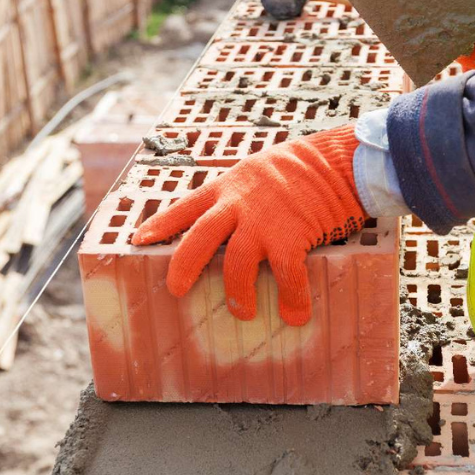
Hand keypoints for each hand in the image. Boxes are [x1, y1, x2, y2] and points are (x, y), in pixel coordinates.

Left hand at [132, 124, 364, 325]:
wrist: (337, 160)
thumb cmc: (301, 166)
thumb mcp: (258, 170)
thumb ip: (241, 194)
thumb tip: (232, 221)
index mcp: (227, 187)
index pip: (184, 207)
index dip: (160, 225)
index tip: (138, 240)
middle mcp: (238, 205)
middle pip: (199, 239)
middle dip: (183, 267)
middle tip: (177, 290)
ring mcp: (263, 222)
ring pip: (236, 265)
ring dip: (237, 294)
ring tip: (242, 313)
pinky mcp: (291, 237)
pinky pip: (286, 276)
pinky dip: (292, 299)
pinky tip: (295, 315)